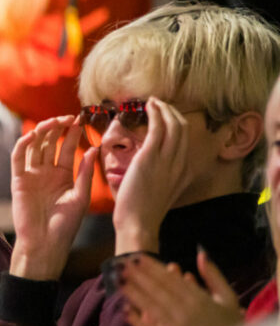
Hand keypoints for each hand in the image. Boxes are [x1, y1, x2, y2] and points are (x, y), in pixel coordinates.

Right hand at [8, 115, 97, 278]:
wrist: (46, 244)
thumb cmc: (66, 225)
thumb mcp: (81, 196)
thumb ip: (86, 172)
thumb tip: (94, 148)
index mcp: (62, 175)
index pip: (66, 148)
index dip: (72, 133)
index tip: (81, 120)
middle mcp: (46, 172)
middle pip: (50, 142)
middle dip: (58, 128)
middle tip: (69, 117)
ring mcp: (31, 175)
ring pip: (35, 146)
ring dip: (43, 131)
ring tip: (54, 122)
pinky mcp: (18, 180)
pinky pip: (18, 158)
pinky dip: (23, 144)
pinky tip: (33, 135)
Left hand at [113, 97, 192, 253]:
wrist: (138, 223)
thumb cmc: (141, 210)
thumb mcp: (160, 190)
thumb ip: (162, 175)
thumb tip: (154, 165)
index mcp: (183, 170)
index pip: (186, 138)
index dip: (178, 121)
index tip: (167, 114)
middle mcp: (179, 162)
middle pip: (182, 127)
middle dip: (171, 111)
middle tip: (158, 104)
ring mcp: (166, 160)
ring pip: (173, 124)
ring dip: (163, 109)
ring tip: (152, 102)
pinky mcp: (150, 157)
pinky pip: (157, 128)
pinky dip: (154, 114)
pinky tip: (147, 107)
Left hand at [121, 251, 241, 325]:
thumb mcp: (228, 298)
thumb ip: (213, 276)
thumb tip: (200, 254)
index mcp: (199, 298)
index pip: (170, 279)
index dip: (152, 267)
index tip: (138, 257)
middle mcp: (186, 311)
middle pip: (157, 289)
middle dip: (138, 275)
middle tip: (121, 263)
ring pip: (150, 306)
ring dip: (133, 292)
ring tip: (119, 280)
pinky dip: (137, 319)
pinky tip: (125, 309)